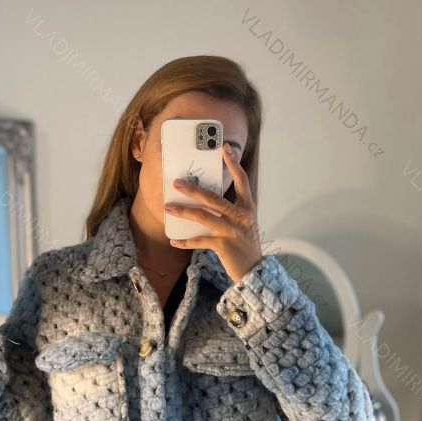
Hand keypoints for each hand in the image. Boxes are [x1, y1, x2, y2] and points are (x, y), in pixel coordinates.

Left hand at [164, 143, 262, 283]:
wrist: (254, 270)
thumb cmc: (246, 245)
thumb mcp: (245, 223)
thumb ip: (232, 210)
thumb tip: (208, 200)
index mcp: (247, 208)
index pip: (241, 181)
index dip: (233, 164)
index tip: (224, 149)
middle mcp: (239, 216)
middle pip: (213, 198)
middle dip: (193, 189)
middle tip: (177, 182)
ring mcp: (230, 230)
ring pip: (202, 216)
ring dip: (183, 211)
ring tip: (168, 207)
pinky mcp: (222, 245)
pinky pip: (199, 241)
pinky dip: (185, 242)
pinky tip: (174, 240)